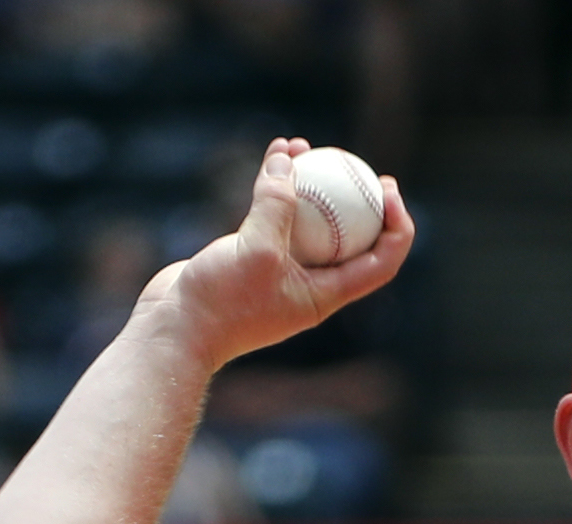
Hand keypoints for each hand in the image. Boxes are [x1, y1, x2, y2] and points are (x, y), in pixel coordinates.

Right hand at [140, 137, 416, 370]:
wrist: (175, 329)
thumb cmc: (221, 303)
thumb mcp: (256, 251)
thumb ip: (275, 206)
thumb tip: (287, 160)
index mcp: (327, 294)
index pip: (381, 262)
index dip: (397, 226)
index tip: (389, 191)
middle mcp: (311, 283)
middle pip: (352, 238)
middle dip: (362, 202)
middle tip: (365, 170)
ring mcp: (281, 268)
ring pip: (308, 221)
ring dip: (311, 184)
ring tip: (305, 147)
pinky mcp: (252, 254)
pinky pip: (274, 215)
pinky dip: (275, 186)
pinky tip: (274, 155)